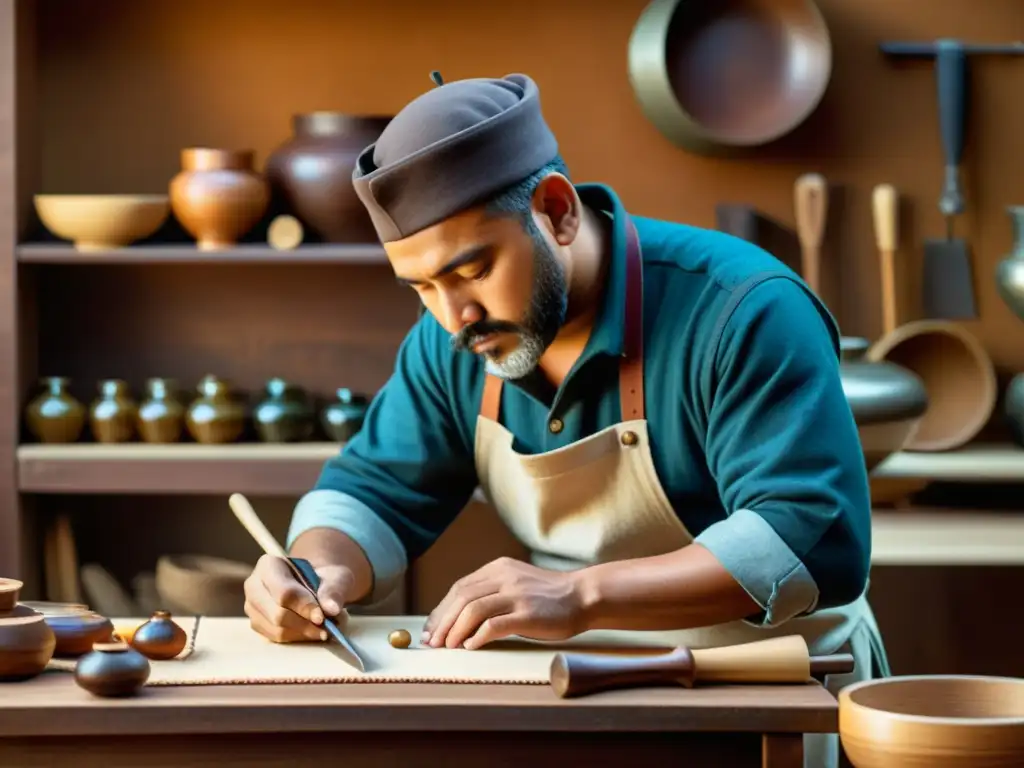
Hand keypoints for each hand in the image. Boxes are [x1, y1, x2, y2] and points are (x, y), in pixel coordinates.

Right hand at [243, 554, 355, 642]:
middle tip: (328, 627)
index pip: (284, 592)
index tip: (322, 617)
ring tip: (325, 628)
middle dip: (305, 624)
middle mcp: (254, 586)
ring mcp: (252, 608)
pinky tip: (313, 632)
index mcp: (268, 565)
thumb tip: (332, 609)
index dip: (304, 607)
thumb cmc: (324, 579)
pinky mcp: (257, 625)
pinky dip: (299, 638)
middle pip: (277, 614)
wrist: (316, 586)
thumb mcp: (336, 577)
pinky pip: (277, 639)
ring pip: (277, 630)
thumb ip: (334, 590)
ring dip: (304, 633)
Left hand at [422, 557, 587, 649]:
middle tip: (432, 641)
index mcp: (499, 568)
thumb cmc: (550, 596)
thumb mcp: (517, 583)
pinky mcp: (527, 614)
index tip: (431, 628)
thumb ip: (493, 591)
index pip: (460, 587)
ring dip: (455, 631)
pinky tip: (471, 647)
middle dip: (442, 621)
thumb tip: (461, 615)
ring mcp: (516, 595)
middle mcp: (504, 577)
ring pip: (472, 610)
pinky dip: (478, 637)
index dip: (441, 609)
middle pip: (462, 598)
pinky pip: (494, 625)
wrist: (583, 596)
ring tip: (448, 647)